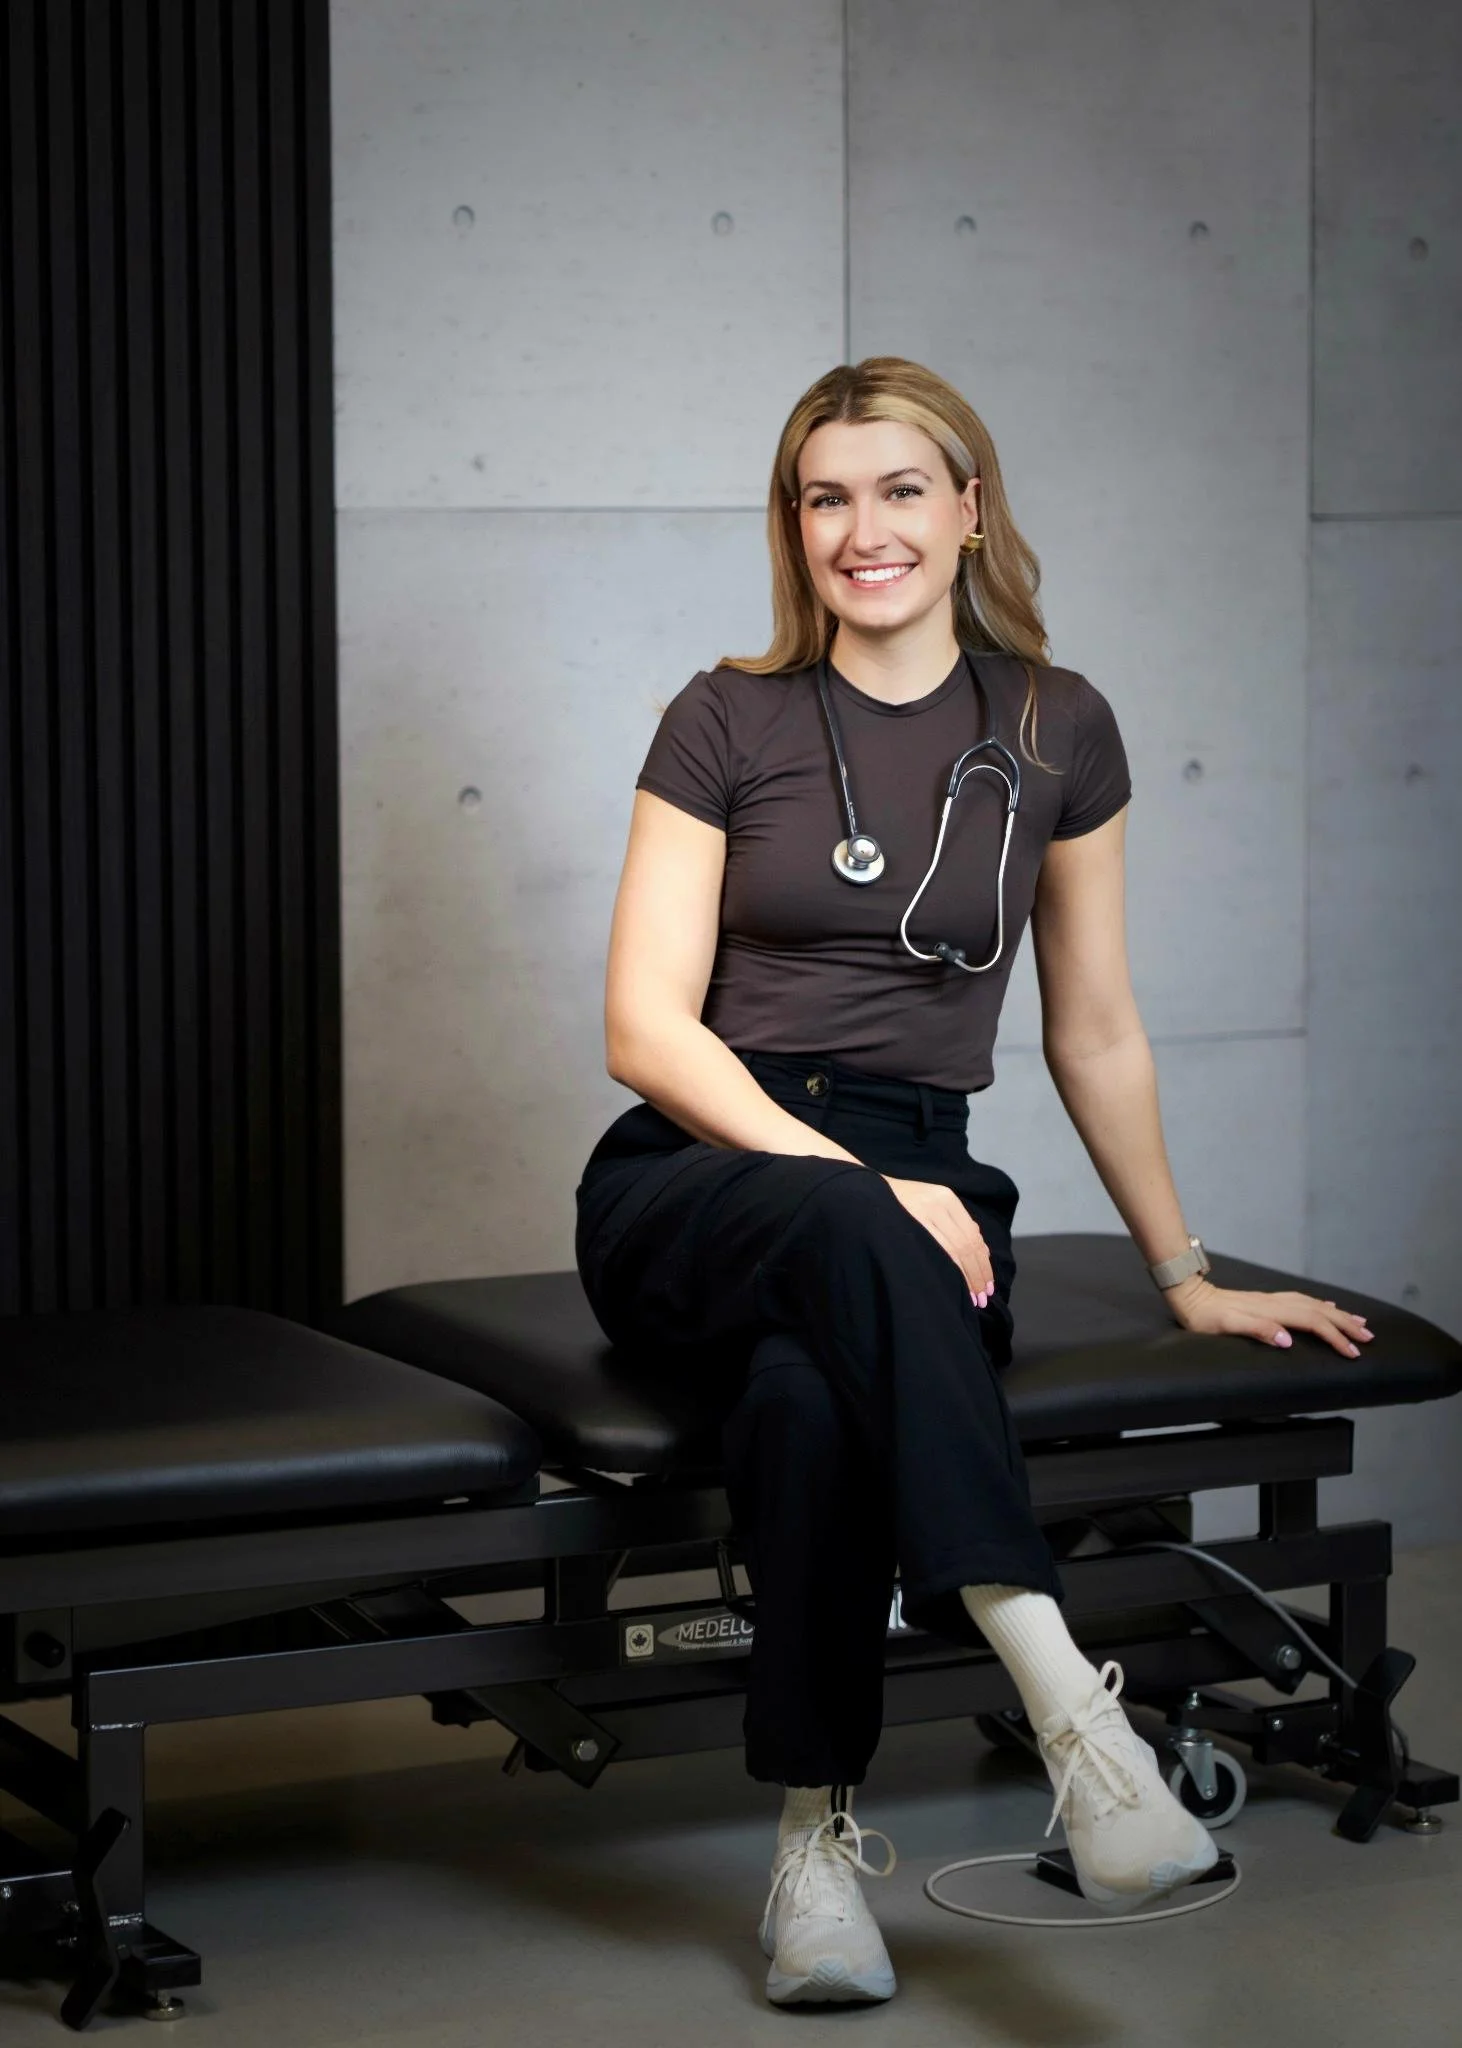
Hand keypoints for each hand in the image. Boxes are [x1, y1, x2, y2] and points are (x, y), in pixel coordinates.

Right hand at [882, 1176, 994, 1305]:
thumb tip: (982, 1253)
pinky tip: (955, 1283)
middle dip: (978, 1274)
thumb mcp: (928, 1205)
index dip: (983, 1263)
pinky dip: (952, 1268)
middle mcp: (940, 1202)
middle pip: (968, 1244)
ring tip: (972, 1297)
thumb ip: (953, 1224)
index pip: (973, 1235)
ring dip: (968, 1275)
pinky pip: (939, 1248)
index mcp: (947, 1198)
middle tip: (982, 1297)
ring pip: (957, 1248)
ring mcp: (925, 1210)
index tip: (987, 1285)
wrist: (864, 1193)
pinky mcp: (912, 1219)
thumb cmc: (897, 1205)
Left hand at [1162, 1275, 1372, 1356]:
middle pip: (1320, 1311)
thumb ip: (1258, 1330)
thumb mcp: (1227, 1326)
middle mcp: (1276, 1303)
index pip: (1312, 1323)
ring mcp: (1273, 1300)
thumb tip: (1287, 1340)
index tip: (1353, 1353)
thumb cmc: (1205, 1317)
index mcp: (1271, 1311)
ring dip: (1338, 1314)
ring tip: (1359, 1322)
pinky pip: (1303, 1301)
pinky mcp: (1267, 1301)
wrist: (1190, 1296)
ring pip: (1314, 1305)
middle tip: (1369, 1337)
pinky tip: (1327, 1306)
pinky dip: (1320, 1305)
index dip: (1334, 1337)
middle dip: (1346, 1324)